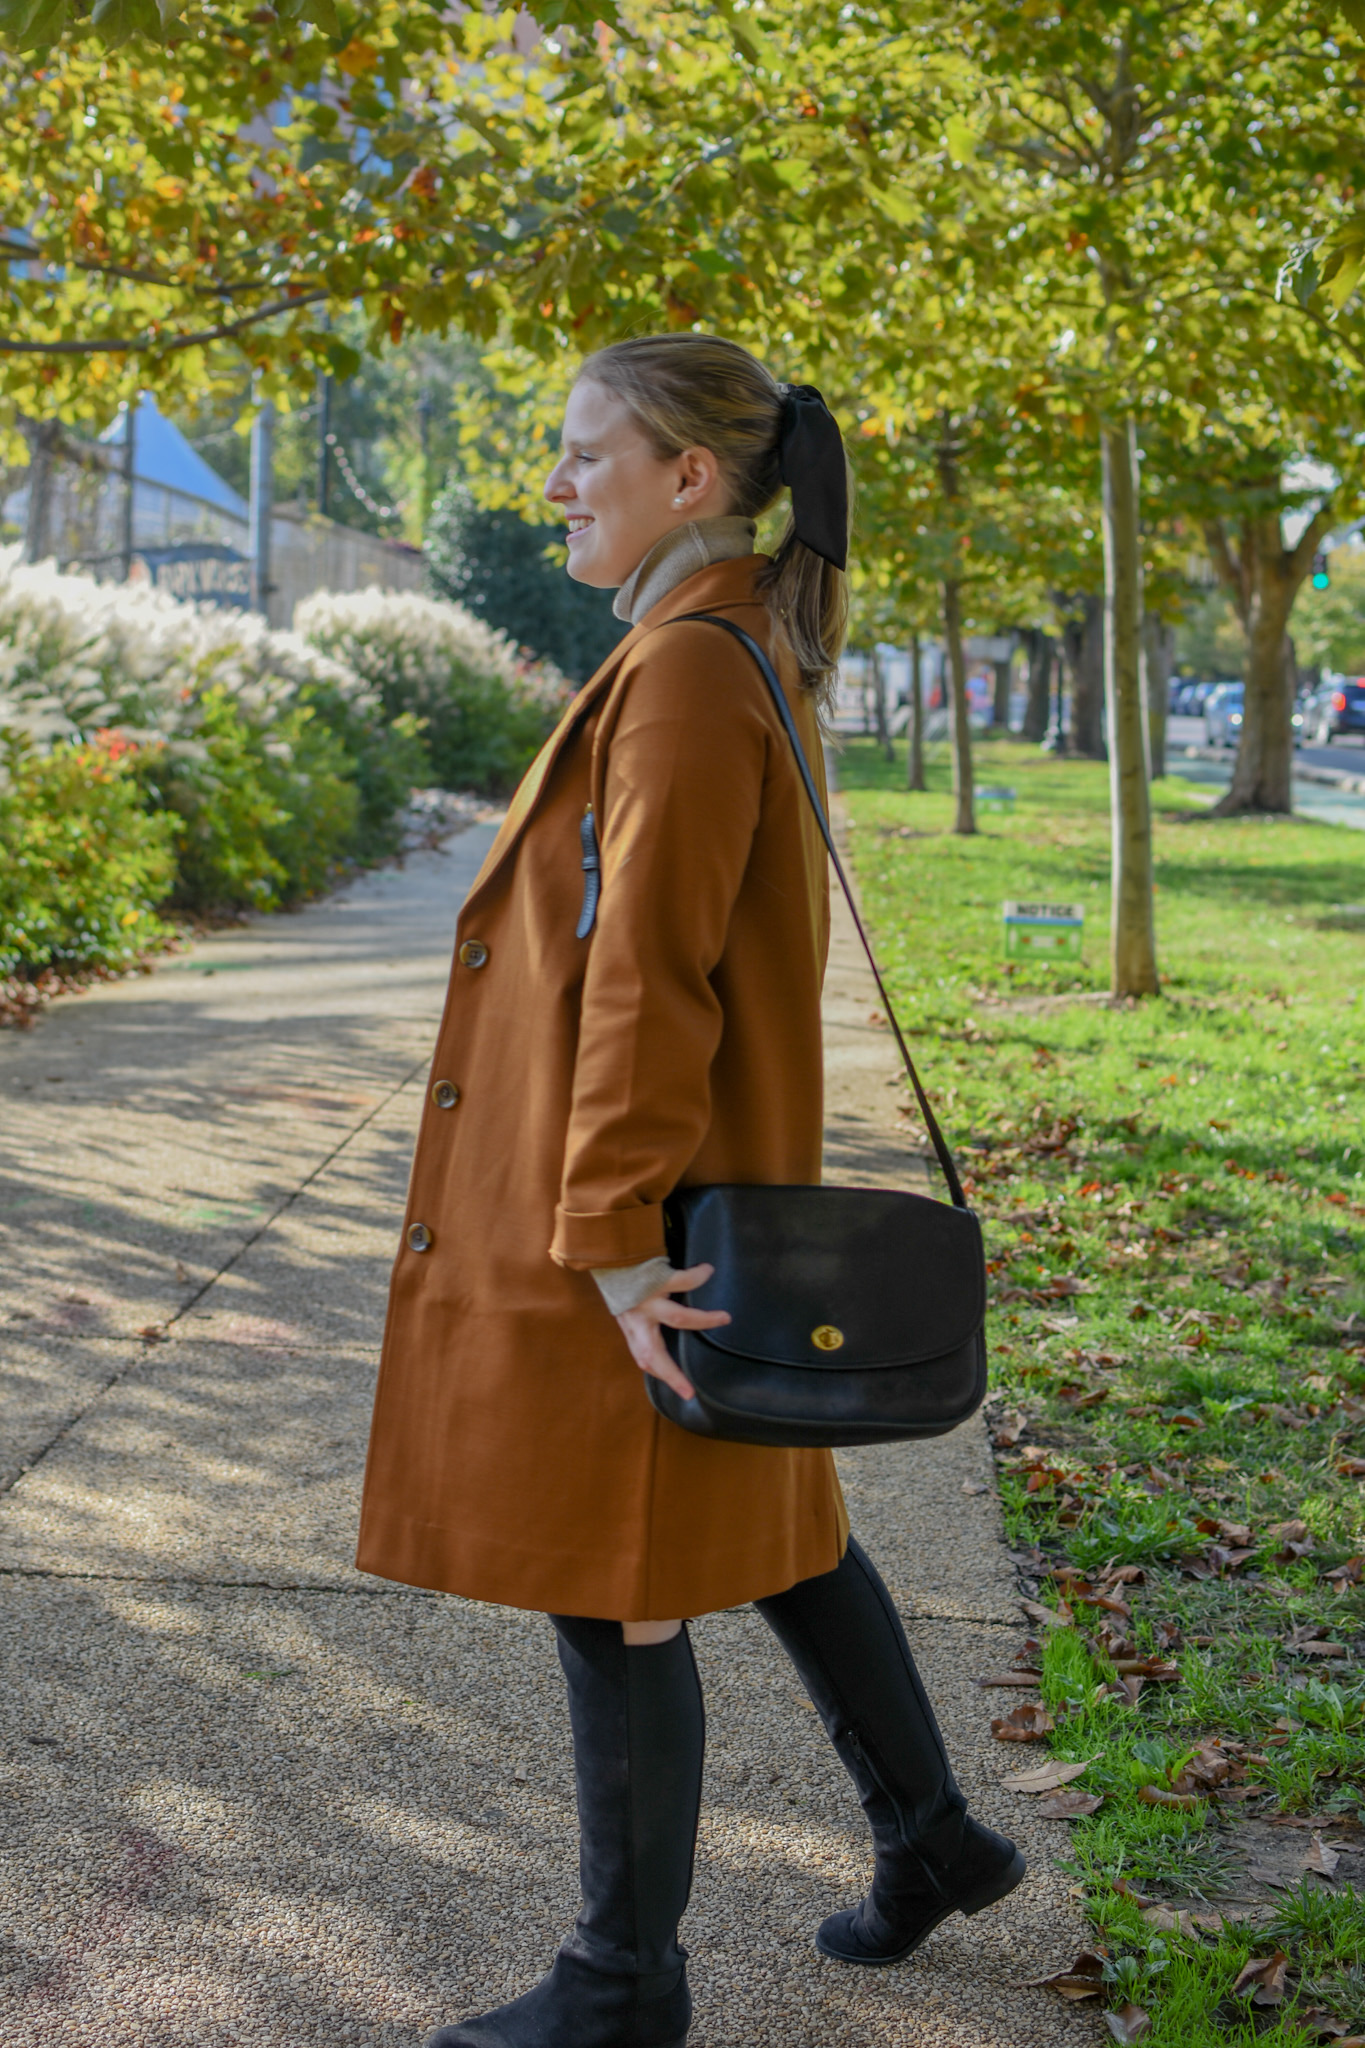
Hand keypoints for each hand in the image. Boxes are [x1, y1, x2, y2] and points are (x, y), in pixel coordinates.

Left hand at [615, 1262, 730, 1403]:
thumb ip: (642, 1325)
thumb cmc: (623, 1282)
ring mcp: (647, 1300)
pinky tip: (708, 1271)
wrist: (610, 1250)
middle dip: (671, 1374)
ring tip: (725, 1318)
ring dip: (704, 1320)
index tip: (686, 1392)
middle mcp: (637, 1318)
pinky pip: (683, 1281)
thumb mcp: (628, 1308)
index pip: (645, 1359)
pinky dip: (698, 1276)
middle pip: (653, 1353)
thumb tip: (660, 1342)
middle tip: (690, 1391)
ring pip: (678, 1318)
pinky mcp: (656, 1279)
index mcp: (633, 1327)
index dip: (663, 1376)